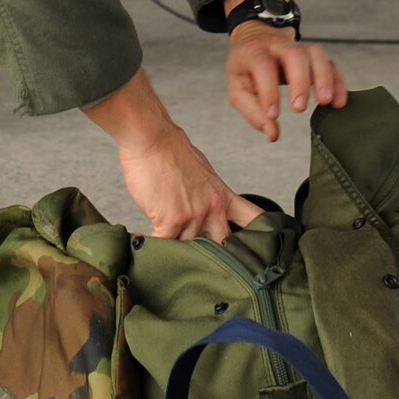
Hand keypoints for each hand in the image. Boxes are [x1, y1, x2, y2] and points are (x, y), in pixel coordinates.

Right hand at [118, 125, 261, 241]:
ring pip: (187, 248)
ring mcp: (193, 215)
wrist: (152, 138)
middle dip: (211, 255)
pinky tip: (139, 238)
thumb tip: (200, 212)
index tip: (257, 249)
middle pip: (223, 245)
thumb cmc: (171, 150)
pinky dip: (151, 245)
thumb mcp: (202, 173)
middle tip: (198, 259)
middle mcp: (213, 208)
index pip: (254, 220)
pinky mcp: (171, 220)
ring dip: (173, 249)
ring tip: (161, 247)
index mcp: (223, 196)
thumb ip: (206, 196)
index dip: (259, 238)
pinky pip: (162, 244)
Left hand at [226, 23, 345, 142]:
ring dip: (324, 78)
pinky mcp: (314, 56)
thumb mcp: (238, 89)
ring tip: (326, 102)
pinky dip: (337, 81)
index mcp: (254, 53)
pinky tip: (338, 102)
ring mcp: (298, 47)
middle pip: (294, 54)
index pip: (262, 66)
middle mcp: (278, 46)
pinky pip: (330, 64)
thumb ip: (253, 112)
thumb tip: (273, 134)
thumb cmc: (246, 69)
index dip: (269, 91)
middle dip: (300, 81)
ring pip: (316, 54)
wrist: (255, 40)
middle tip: (299, 108)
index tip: (273, 115)